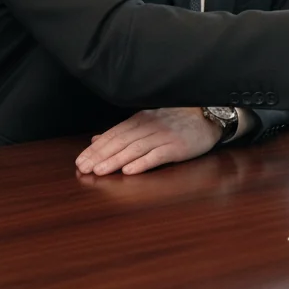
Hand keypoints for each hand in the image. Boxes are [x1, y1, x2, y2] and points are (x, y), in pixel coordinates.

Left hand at [75, 108, 221, 175]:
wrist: (208, 117)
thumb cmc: (177, 122)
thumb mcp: (148, 123)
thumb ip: (123, 132)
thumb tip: (96, 139)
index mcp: (141, 120)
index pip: (113, 134)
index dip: (95, 148)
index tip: (80, 161)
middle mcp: (150, 126)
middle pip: (120, 141)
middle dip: (100, 156)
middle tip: (83, 169)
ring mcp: (164, 136)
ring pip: (135, 148)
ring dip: (115, 160)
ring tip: (100, 171)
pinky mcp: (177, 146)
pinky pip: (157, 155)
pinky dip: (142, 163)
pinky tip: (129, 171)